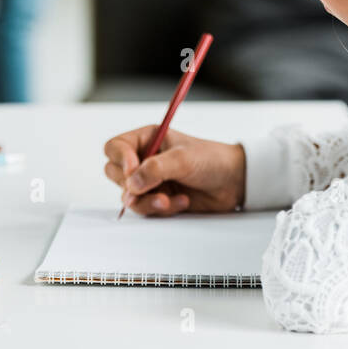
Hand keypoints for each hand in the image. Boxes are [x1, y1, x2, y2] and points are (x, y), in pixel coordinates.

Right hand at [103, 126, 246, 216]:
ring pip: (129, 197)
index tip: (132, 171)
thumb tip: (131, 183)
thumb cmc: (211, 160)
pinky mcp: (158, 198)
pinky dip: (161, 209)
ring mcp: (150, 181)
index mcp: (147, 139)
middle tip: (151, 187)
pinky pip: (145, 209)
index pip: (116, 147)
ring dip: (147, 202)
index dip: (120, 159)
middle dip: (132, 186)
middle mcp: (144, 159)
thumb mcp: (183, 159)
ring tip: (169, 200)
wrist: (232, 182)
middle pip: (115, 174)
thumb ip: (155, 169)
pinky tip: (181, 202)